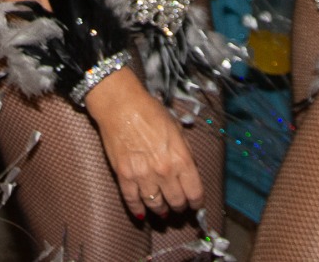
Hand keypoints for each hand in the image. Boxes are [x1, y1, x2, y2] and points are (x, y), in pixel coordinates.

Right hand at [84, 68, 202, 221]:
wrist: (121, 105)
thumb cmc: (150, 112)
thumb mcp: (177, 128)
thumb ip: (185, 151)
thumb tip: (189, 170)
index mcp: (181, 158)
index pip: (195, 191)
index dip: (197, 202)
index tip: (196, 204)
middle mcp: (164, 171)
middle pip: (176, 202)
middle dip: (179, 207)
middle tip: (179, 207)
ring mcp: (143, 175)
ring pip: (156, 205)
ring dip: (161, 210)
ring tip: (162, 210)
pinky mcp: (124, 176)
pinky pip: (132, 200)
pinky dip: (137, 209)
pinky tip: (141, 212)